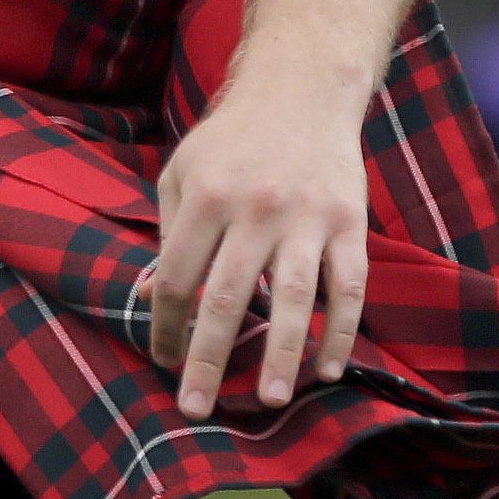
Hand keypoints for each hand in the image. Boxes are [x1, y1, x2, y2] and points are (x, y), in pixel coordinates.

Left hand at [148, 73, 368, 418]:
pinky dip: (341, 332)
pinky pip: (348, 288)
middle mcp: (255, 208)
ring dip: (282, 356)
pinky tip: (328, 369)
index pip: (178, 278)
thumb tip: (148, 300)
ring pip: (294, 300)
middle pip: (228, 297)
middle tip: (196, 407)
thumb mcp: (181, 174)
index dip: (166, 326)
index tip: (162, 361)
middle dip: (208, 358)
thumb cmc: (230, 141)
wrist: (300, 91)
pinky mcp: (350, 222)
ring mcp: (307, 217)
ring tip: (270, 401)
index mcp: (205, 196)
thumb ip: (166, 235)